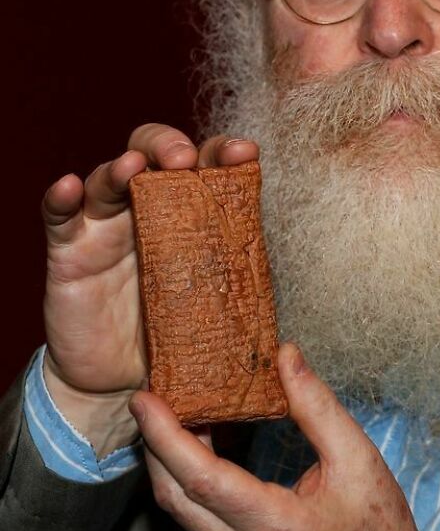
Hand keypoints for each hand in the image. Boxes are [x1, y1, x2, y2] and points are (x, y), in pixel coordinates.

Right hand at [42, 123, 258, 455]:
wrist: (120, 384)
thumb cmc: (175, 337)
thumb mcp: (213, 310)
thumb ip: (239, 297)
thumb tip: (289, 334)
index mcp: (190, 214)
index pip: (205, 166)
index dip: (222, 152)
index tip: (243, 153)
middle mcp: (147, 208)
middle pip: (153, 152)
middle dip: (169, 146)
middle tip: (184, 162)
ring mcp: (106, 224)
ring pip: (109, 176)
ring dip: (122, 166)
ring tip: (134, 167)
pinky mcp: (70, 250)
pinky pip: (59, 215)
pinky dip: (60, 197)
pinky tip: (69, 186)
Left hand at [130, 343, 430, 530]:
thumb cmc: (378, 529)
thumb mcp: (358, 458)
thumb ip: (317, 405)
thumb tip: (285, 356)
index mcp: (279, 526)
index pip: (202, 479)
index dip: (165, 436)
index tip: (144, 400)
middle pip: (175, 497)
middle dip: (154, 444)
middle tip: (150, 400)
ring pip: (180, 515)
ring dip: (168, 466)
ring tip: (175, 419)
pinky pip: (194, 529)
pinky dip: (186, 489)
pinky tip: (198, 459)